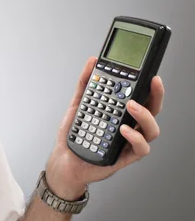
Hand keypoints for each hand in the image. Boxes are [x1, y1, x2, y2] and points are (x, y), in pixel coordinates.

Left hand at [44, 57, 164, 198]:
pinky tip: (124, 130)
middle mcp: (130, 126)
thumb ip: (85, 83)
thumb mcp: (78, 104)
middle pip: (153, 110)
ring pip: (151, 130)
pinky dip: (135, 138)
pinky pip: (141, 149)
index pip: (142, 97)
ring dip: (145, 116)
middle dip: (156, 95)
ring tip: (131, 106)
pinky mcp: (126, 157)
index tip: (149, 73)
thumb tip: (92, 62)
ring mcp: (129, 142)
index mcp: (121, 113)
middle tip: (151, 83)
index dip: (150, 85)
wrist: (64, 159)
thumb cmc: (75, 134)